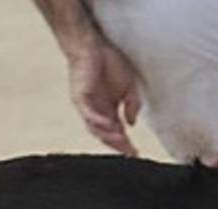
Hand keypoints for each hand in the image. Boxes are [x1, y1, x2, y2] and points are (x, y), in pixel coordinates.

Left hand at [66, 35, 140, 155]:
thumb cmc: (109, 63)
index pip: (118, 133)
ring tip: (122, 143)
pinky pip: (88, 114)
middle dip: (119, 146)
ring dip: (109, 137)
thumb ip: (133, 105)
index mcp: (109, 111)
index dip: (127, 145)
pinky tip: (110, 126)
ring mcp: (87, 107)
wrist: (92, 45)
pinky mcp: (80, 98)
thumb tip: (131, 123)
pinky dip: (99, 122)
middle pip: (107, 136)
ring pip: (96, 129)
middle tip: (130, 154)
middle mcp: (97, 113)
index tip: (137, 154)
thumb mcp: (129, 87)